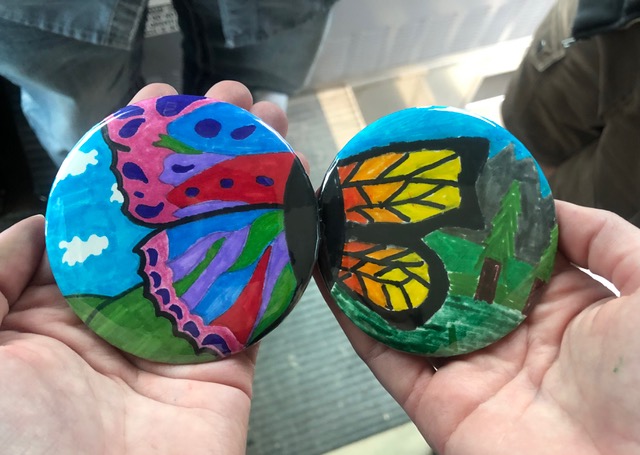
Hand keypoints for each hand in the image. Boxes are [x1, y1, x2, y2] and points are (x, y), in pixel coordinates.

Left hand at [0, 81, 288, 454]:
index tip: (159, 105)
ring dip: (251, 190)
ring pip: (224, 249)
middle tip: (232, 102)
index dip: (133, 155)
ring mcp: (180, 341)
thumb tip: (40, 221)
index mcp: (57, 309)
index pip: (107, 213)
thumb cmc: (7, 436)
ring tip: (273, 129)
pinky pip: (259, 304)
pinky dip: (279, 252)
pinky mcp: (227, 371)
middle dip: (204, 157)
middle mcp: (124, 317)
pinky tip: (294, 198)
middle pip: (175, 221)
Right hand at [317, 200, 639, 454]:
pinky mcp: (437, 404)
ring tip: (346, 231)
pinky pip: (387, 358)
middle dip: (417, 241)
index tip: (444, 179)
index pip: (504, 252)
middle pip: (449, 280)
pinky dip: (356, 323)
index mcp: (559, 308)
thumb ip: (606, 238)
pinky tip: (334, 282)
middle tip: (383, 200)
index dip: (475, 217)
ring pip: (410, 316)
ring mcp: (470, 370)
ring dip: (376, 276)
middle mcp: (509, 336)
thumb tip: (551, 202)